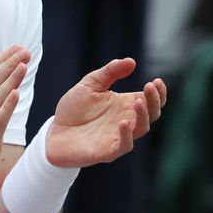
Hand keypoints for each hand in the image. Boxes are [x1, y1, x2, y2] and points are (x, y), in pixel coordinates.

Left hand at [47, 58, 166, 167]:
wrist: (54, 132)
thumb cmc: (74, 109)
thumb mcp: (90, 85)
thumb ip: (109, 73)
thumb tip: (131, 61)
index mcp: (125, 106)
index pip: (151, 101)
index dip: (159, 93)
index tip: (157, 81)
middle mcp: (126, 121)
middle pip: (152, 114)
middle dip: (154, 100)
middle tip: (149, 86)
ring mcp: (118, 137)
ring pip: (141, 129)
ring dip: (143, 115)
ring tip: (138, 101)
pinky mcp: (107, 151)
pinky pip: (124, 146)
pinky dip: (126, 135)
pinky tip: (123, 122)